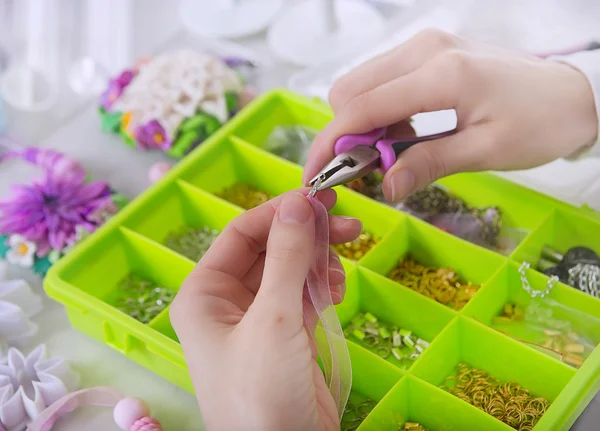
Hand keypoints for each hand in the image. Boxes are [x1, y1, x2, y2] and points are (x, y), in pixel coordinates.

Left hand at [170, 189, 361, 430]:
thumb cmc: (262, 392)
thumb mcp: (274, 319)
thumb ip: (287, 257)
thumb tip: (298, 202)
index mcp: (206, 294)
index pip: (242, 234)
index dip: (279, 211)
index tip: (319, 198)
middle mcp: (227, 303)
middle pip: (269, 250)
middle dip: (306, 235)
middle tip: (347, 222)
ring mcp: (258, 320)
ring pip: (290, 271)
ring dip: (317, 261)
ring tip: (342, 263)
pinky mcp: (285, 337)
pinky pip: (303, 295)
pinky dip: (321, 286)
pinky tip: (336, 287)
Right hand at [303, 29, 598, 201]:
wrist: (574, 93)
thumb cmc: (541, 123)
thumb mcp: (486, 151)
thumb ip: (429, 164)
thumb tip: (385, 186)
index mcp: (440, 75)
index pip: (361, 108)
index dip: (330, 145)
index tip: (315, 176)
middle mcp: (425, 51)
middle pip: (350, 90)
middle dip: (346, 134)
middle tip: (367, 169)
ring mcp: (425, 47)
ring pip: (362, 84)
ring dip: (362, 124)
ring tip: (390, 155)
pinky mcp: (429, 53)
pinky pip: (383, 81)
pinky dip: (380, 112)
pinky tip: (403, 134)